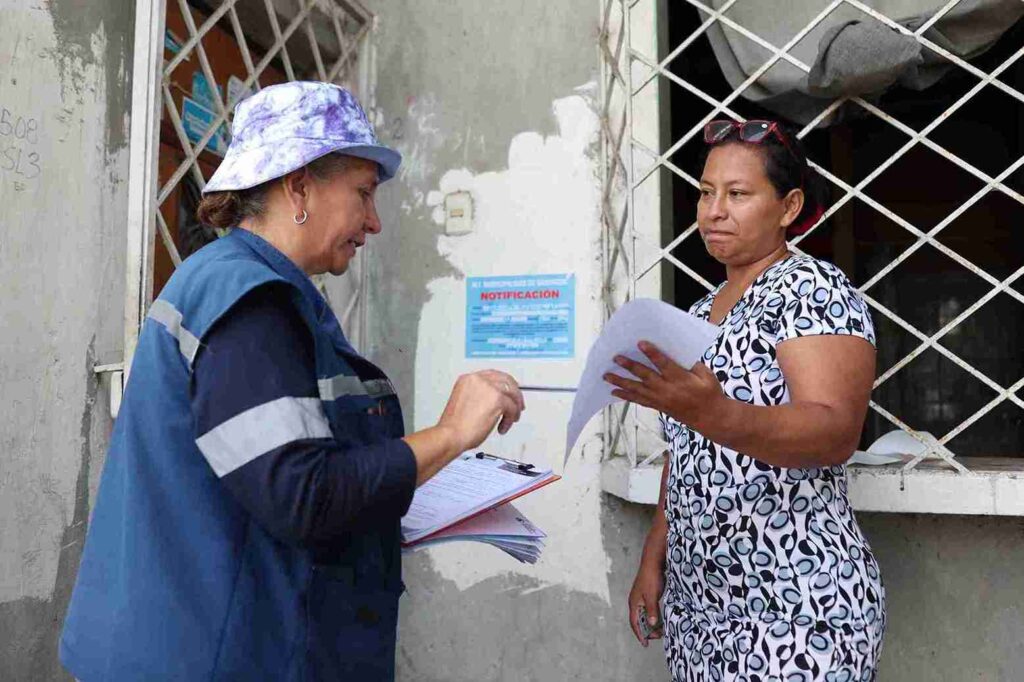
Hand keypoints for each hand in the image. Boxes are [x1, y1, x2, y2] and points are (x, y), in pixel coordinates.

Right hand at [437, 370, 524, 453]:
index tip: (508, 394)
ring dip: (515, 408)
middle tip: (518, 405)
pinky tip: (502, 428)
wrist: (450, 435)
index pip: (492, 375)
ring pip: (512, 394)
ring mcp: (489, 388)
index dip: (503, 385)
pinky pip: (512, 408)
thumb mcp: (464, 403)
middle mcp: (478, 380)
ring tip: (511, 419)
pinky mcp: (497, 399)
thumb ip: (479, 397)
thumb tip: (494, 402)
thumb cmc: (454, 427)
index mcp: (467, 379)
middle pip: (506, 380)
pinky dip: (510, 420)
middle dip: (515, 393)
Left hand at [604, 341, 723, 429]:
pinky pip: (639, 400)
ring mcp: (661, 399)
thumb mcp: (707, 375)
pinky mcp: (658, 406)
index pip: (664, 364)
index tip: (640, 343)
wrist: (711, 417)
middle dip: (630, 366)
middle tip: (616, 358)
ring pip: (637, 390)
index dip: (651, 353)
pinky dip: (626, 396)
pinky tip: (614, 392)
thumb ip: (692, 364)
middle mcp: (668, 390)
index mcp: (681, 379)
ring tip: (607, 376)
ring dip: (621, 382)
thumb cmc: (710, 392)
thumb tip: (676, 352)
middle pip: (646, 376)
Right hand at [628, 558, 664, 646]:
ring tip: (660, 630)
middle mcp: (636, 602)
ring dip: (651, 624)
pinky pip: (649, 609)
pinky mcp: (647, 594)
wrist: (653, 561)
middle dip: (647, 630)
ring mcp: (641, 598)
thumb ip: (652, 610)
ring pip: (645, 615)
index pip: (634, 623)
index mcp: (634, 603)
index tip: (645, 644)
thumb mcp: (652, 595)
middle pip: (639, 621)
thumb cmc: (651, 577)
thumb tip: (652, 624)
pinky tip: (660, 619)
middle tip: (658, 637)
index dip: (639, 634)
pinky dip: (654, 616)